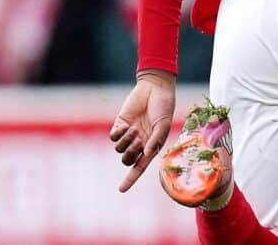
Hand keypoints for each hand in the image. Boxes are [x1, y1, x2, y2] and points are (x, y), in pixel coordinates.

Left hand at [110, 69, 175, 192]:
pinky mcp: (120, 123)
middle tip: (138, 142)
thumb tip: (146, 155)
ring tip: (133, 130)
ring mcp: (129, 133)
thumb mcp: (163, 124)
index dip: (130, 179)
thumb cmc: (164, 106)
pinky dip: (117, 135)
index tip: (121, 190)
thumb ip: (156, 140)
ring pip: (119, 149)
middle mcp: (139, 142)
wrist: (155, 87)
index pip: (139, 167)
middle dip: (130, 155)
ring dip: (125, 142)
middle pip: (127, 159)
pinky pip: (113, 137)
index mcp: (151, 145)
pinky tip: (124, 127)